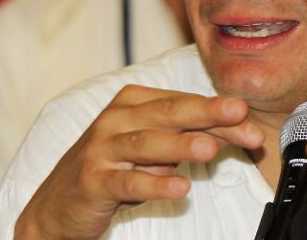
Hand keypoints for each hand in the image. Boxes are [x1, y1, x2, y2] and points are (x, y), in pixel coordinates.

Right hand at [15, 85, 264, 238]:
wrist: (58, 204)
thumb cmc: (113, 167)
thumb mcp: (152, 148)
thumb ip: (189, 137)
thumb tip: (238, 132)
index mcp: (131, 102)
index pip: (181, 103)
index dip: (217, 110)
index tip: (249, 116)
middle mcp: (115, 119)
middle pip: (167, 114)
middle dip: (206, 113)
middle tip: (238, 112)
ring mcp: (101, 149)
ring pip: (146, 144)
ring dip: (180, 145)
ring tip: (210, 149)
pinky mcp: (92, 181)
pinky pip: (127, 182)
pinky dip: (154, 185)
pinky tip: (179, 189)